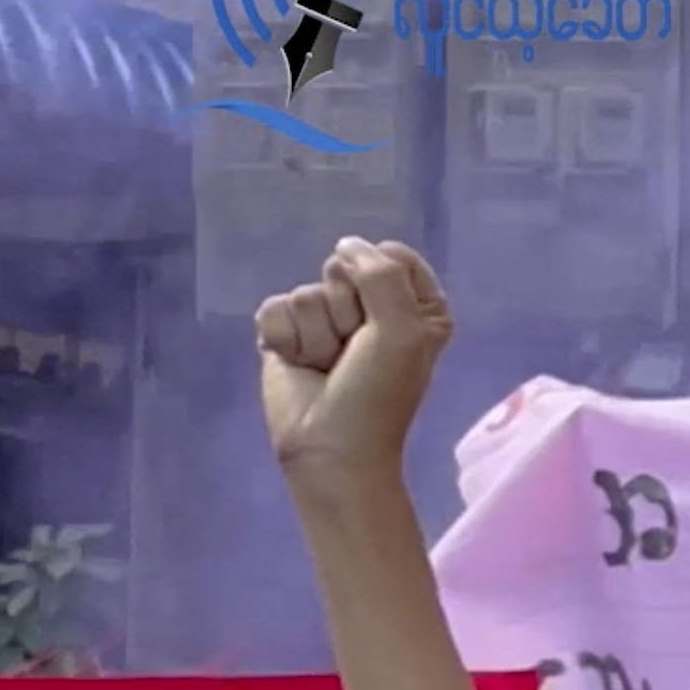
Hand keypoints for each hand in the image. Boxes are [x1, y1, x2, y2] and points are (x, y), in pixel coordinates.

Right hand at [256, 237, 455, 478]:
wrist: (330, 445)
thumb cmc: (378, 392)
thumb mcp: (403, 329)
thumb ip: (383, 275)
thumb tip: (347, 244)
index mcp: (414, 305)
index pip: (392, 254)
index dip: (383, 285)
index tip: (389, 326)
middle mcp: (371, 306)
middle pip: (343, 268)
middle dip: (346, 312)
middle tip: (354, 352)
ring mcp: (324, 318)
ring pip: (307, 292)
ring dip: (317, 335)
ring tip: (328, 366)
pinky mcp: (285, 332)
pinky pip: (274, 308)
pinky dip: (286, 339)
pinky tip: (299, 366)